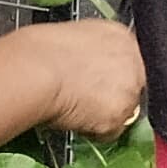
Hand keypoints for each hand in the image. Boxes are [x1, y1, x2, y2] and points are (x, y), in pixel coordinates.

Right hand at [26, 18, 145, 137]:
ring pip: (124, 111)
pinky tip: (75, 117)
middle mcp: (132, 60)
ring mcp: (129, 89)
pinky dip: (94, 131)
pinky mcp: (120, 115)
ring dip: (102, 115)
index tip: (95, 82)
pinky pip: (110, 132)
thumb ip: (90, 54)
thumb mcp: (71, 39)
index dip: (108, 76)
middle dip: (110, 97)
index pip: (126, 61)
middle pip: (130, 87)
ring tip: (75, 107)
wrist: (34, 70)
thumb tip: (87, 68)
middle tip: (84, 99)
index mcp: (119, 35)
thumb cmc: (37, 53)